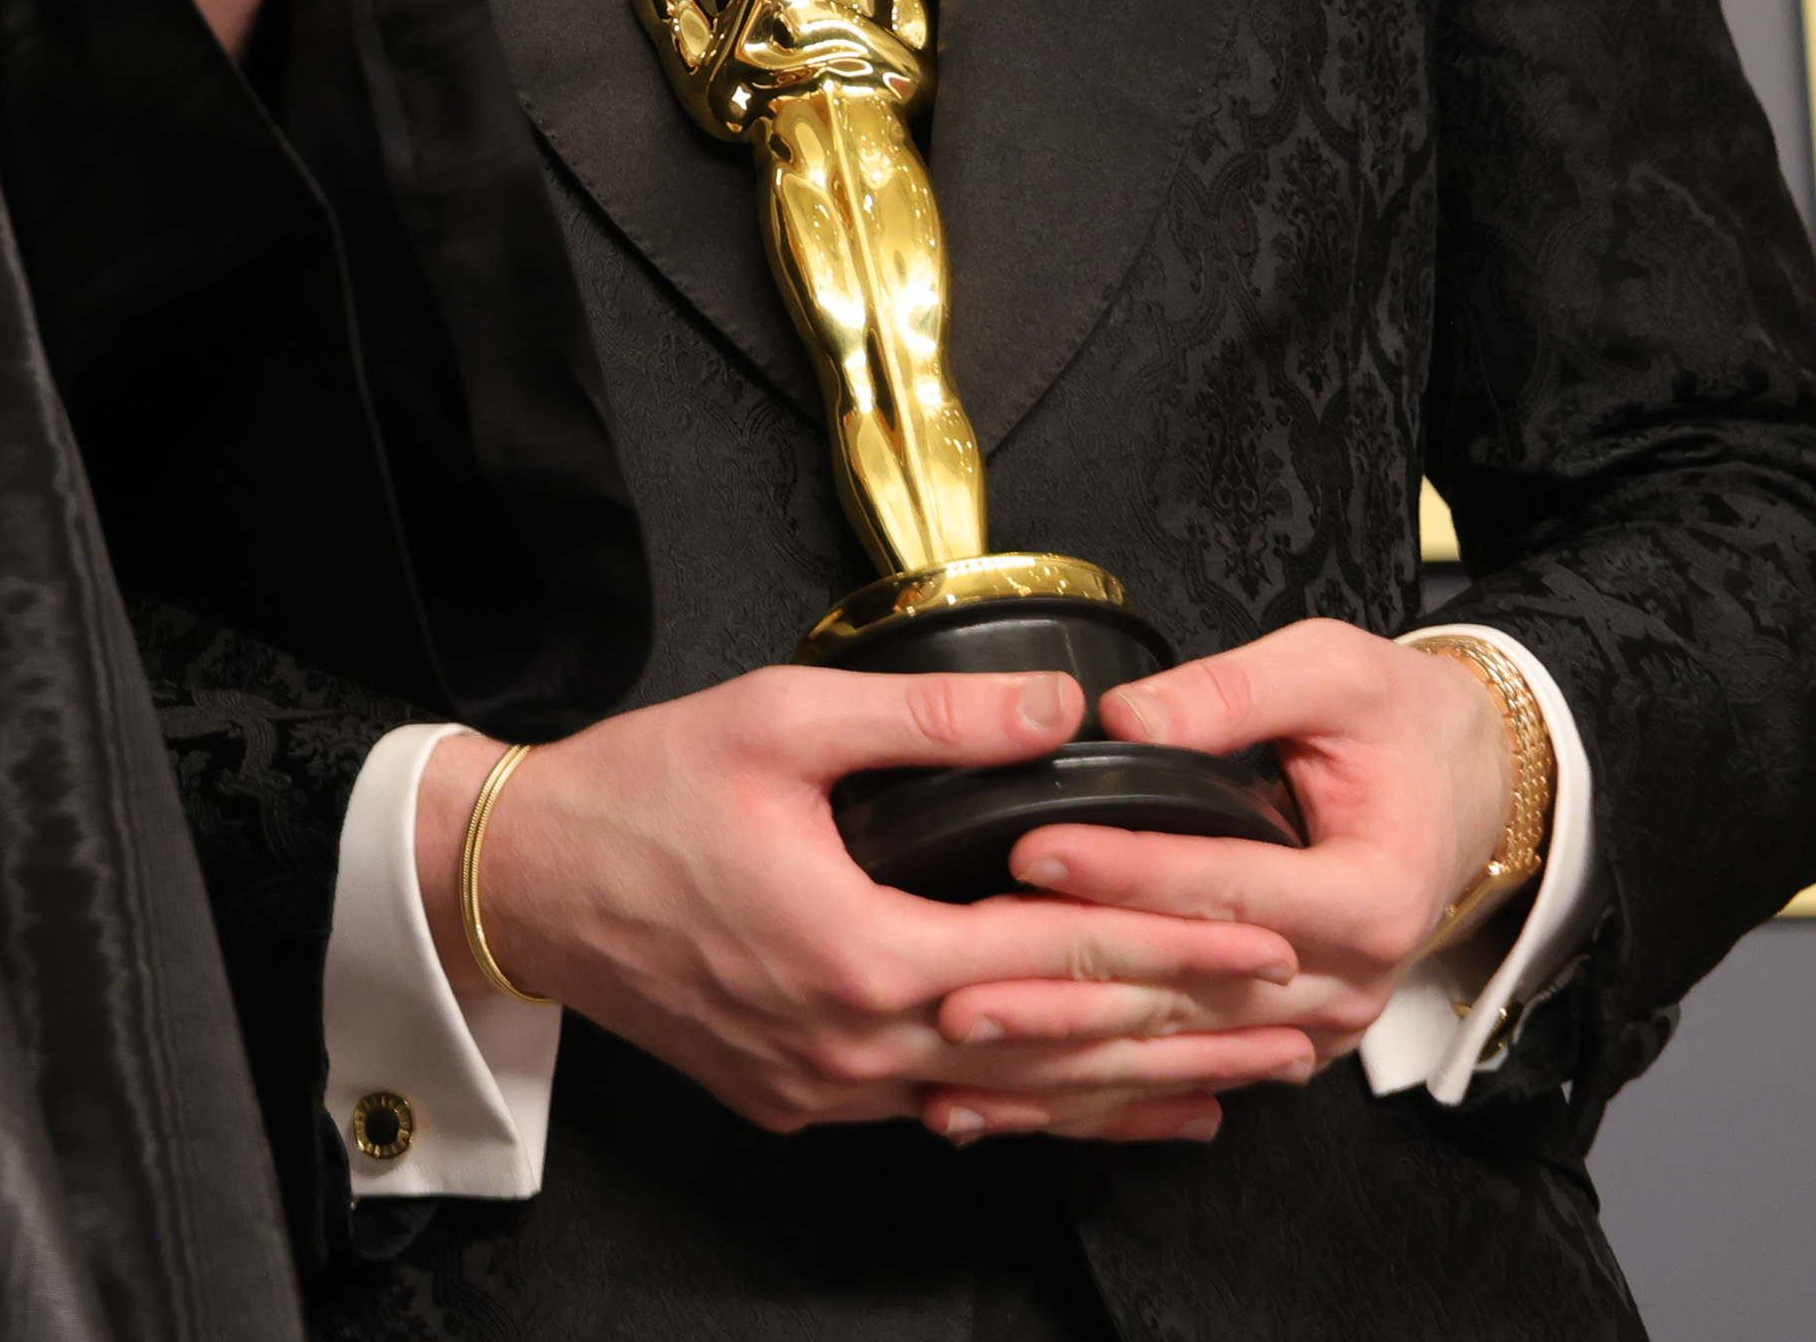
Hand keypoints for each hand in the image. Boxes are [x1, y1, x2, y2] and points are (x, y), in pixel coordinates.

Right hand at [430, 669, 1317, 1143]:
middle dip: (1191, 1034)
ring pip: (1014, 1099)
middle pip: (1061, 1050)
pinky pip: (948, 1108)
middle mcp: (858, 1046)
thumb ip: (927, 718)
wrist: (517, 884)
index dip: (1180, 948)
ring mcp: (830, 1088)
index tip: (1274, 940)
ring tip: (1236, 1079)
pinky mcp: (802, 1099)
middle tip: (1298, 1022)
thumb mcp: (778, 719)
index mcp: (862, 953)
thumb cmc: (636, 793)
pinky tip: (1102, 1108)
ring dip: (1132, 1089)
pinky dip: (1040, 1106)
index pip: (1060, 957)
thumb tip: (1057, 707)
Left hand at [925, 621, 1518, 1133]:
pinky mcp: (1285, 1039)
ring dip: (1066, 1050)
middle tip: (956, 982)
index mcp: (1372, 894)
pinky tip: (1006, 1092)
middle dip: (1067, 984)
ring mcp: (1319, 1024)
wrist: (1462, 787)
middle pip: (1190, 987)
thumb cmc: (1392, 721)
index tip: (1030, 852)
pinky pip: (1181, 1066)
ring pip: (1177, 1041)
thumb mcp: (1333, 671)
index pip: (1228, 888)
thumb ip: (1232, 692)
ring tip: (962, 1039)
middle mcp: (1350, 979)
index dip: (1125, 872)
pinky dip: (1091, 1083)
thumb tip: (1127, 718)